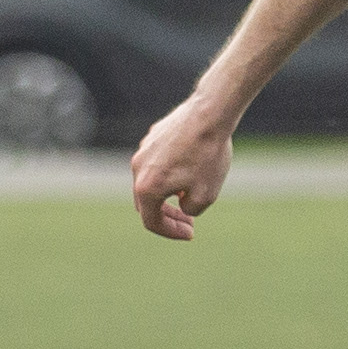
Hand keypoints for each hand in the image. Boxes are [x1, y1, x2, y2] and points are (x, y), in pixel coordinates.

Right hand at [127, 95, 238, 240]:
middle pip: (147, 203)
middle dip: (168, 216)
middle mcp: (138, 169)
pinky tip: (190, 172)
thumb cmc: (208, 156)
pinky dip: (168, 175)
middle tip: (189, 221)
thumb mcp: (205, 196)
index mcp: (146, 188)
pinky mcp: (152, 137)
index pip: (152, 221)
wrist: (209, 115)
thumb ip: (189, 210)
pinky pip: (156, 163)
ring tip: (189, 196)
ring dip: (167, 195)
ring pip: (150, 181)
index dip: (171, 232)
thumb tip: (182, 205)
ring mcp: (143, 151)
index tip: (190, 233)